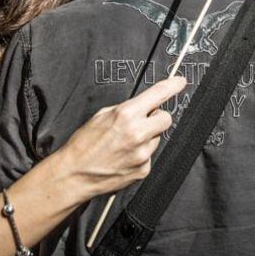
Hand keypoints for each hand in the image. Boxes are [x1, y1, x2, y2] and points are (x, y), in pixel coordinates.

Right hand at [57, 76, 186, 199]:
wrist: (74, 174)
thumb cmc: (83, 145)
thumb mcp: (101, 115)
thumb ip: (126, 109)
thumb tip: (144, 106)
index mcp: (126, 115)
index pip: (159, 94)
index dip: (173, 85)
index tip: (180, 81)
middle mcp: (137, 133)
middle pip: (166, 118)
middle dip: (157, 117)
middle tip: (143, 121)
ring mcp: (142, 154)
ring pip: (157, 138)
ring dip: (146, 138)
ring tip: (125, 144)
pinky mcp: (143, 170)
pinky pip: (149, 156)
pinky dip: (140, 154)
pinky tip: (124, 156)